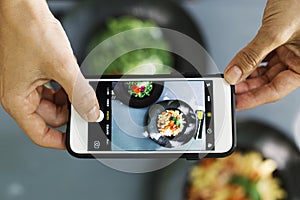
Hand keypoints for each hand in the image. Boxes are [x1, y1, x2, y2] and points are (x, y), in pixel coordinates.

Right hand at [0, 0, 99, 148]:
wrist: (24, 7)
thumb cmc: (30, 31)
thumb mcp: (62, 68)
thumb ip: (80, 94)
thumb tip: (91, 113)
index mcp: (17, 100)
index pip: (39, 133)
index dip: (60, 140)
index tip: (77, 140)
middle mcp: (20, 94)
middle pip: (50, 117)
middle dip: (69, 111)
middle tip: (85, 104)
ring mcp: (27, 83)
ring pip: (54, 103)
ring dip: (69, 97)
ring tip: (75, 83)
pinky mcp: (35, 74)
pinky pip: (54, 88)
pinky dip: (65, 85)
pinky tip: (71, 75)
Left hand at [224, 0, 299, 109]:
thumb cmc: (299, 3)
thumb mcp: (275, 33)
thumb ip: (252, 55)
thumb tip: (234, 74)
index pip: (275, 90)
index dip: (253, 99)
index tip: (236, 103)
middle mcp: (296, 61)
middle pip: (267, 83)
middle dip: (246, 88)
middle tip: (229, 91)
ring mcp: (287, 53)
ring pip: (262, 72)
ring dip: (245, 76)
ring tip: (230, 80)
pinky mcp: (278, 44)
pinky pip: (260, 58)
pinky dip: (247, 63)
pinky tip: (237, 67)